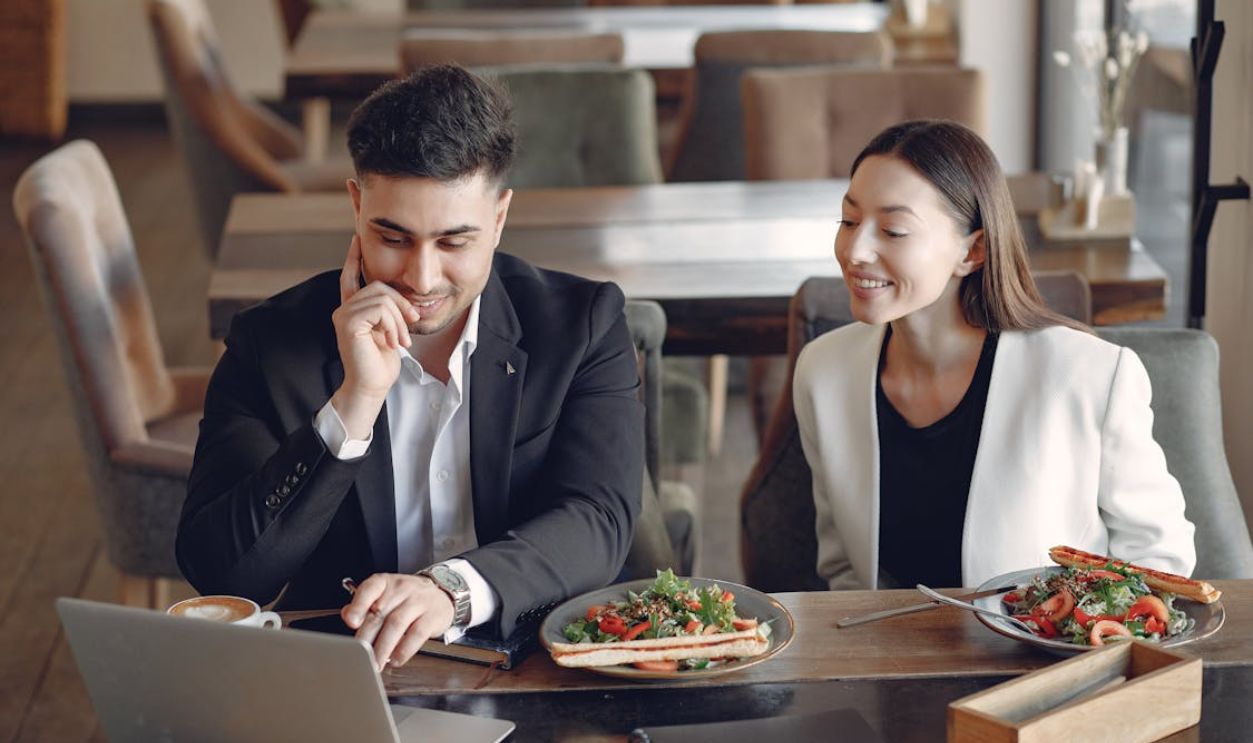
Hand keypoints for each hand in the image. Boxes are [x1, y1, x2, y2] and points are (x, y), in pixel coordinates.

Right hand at [330, 236, 419, 437]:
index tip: (357, 237)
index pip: (352, 276)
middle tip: (411, 325)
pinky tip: (393, 341)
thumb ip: (390, 312)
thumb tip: (401, 298)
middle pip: (380, 285)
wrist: (372, 386)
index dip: (355, 257)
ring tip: (401, 340)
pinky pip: (380, 309)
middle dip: (402, 304)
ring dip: (399, 319)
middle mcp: (344, 309)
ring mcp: (343, 314)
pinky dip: (393, 324)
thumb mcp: (391, 330)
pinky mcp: (348, 322)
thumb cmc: (382, 363)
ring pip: (383, 297)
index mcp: (354, 309)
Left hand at [341, 573, 455, 670]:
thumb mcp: (384, 596)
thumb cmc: (406, 599)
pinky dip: (404, 650)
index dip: (358, 606)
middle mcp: (402, 588)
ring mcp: (419, 601)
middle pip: (380, 614)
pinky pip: (417, 634)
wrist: (440, 595)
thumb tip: (347, 615)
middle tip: (358, 658)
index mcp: (385, 583)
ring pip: (396, 625)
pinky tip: (396, 659)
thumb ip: (363, 606)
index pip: (369, 589)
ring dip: (383, 648)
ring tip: (375, 664)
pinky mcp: (433, 616)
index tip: (351, 622)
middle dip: (366, 639)